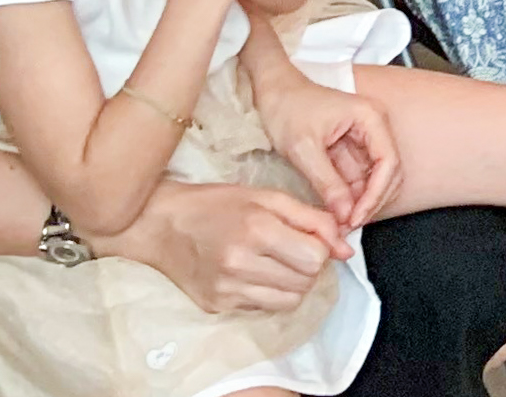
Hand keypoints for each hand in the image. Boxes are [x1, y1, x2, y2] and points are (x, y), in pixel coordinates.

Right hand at [103, 178, 348, 311]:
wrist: (160, 224)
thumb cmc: (216, 204)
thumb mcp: (268, 197)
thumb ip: (313, 219)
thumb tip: (345, 247)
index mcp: (256, 230)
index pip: (315, 258)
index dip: (319, 248)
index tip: (307, 238)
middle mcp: (240, 264)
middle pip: (305, 281)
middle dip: (307, 265)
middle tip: (291, 248)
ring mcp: (226, 289)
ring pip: (289, 301)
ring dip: (292, 283)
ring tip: (275, 262)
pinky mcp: (216, 305)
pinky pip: (264, 308)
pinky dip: (269, 294)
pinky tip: (254, 273)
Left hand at [253, 63, 402, 227]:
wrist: (272, 91)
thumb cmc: (287, 108)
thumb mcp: (302, 148)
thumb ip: (326, 182)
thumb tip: (345, 214)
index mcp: (370, 118)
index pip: (388, 162)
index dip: (376, 194)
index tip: (355, 218)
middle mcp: (374, 127)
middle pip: (389, 173)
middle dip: (372, 201)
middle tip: (348, 226)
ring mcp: (365, 138)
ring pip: (375, 179)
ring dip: (362, 202)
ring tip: (340, 224)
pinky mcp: (352, 149)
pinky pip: (359, 178)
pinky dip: (351, 197)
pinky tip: (337, 212)